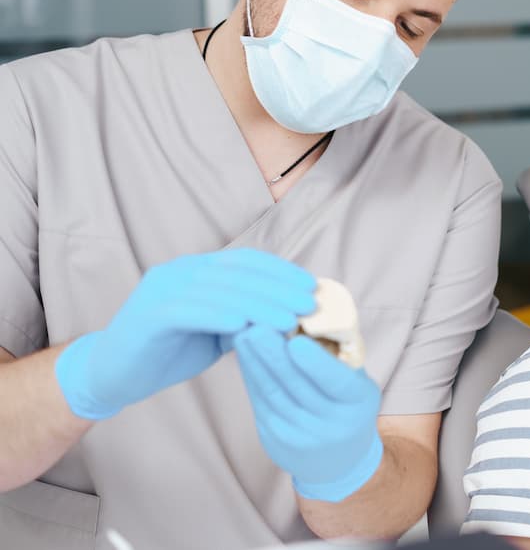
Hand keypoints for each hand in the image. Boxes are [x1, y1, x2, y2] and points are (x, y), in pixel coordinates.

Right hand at [55, 248, 316, 419]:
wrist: (112, 374)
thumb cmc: (168, 352)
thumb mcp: (215, 333)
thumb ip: (244, 320)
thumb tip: (290, 318)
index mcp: (196, 270)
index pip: (246, 261)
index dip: (281, 271)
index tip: (312, 286)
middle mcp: (179, 272)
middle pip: (238, 273)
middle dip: (279, 287)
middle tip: (309, 303)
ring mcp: (162, 290)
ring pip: (220, 290)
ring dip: (259, 303)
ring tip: (289, 320)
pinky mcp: (149, 315)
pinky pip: (189, 310)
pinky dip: (219, 315)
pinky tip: (245, 325)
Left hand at [234, 325, 382, 501]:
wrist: (340, 461)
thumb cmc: (349, 406)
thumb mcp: (357, 382)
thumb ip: (338, 356)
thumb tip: (307, 317)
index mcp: (358, 403)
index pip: (336, 384)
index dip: (316, 364)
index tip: (296, 341)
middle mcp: (331, 425)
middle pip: (297, 387)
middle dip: (274, 355)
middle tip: (257, 326)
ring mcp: (301, 437)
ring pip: (273, 394)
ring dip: (255, 362)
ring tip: (243, 333)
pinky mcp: (275, 442)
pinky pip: (260, 403)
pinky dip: (250, 376)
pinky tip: (243, 355)